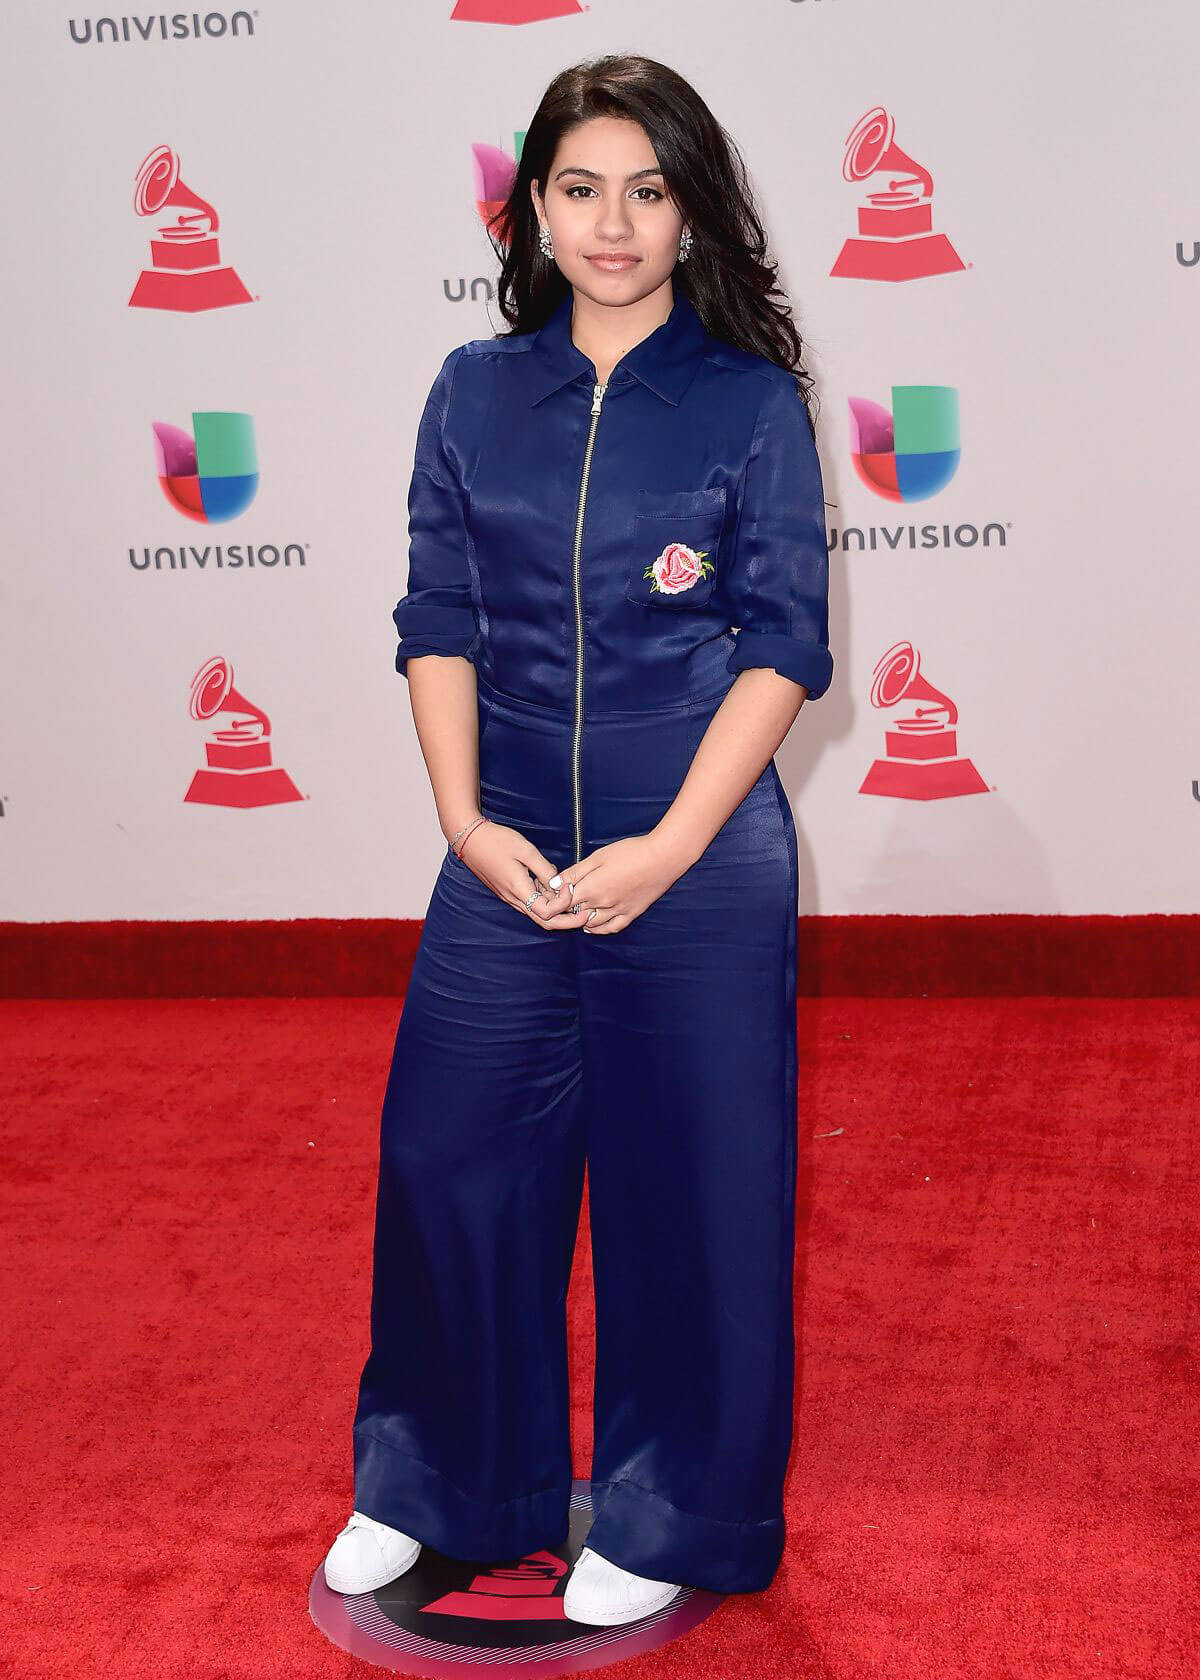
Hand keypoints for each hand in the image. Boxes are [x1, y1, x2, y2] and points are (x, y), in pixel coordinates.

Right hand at [453, 819, 571, 921]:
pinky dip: (545, 904)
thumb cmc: (496, 841)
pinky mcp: (508, 892)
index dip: (563, 904)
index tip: (570, 886)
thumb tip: (559, 884)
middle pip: (544, 922)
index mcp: (518, 890)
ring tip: (573, 902)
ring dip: (557, 913)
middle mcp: (513, 899)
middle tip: (586, 914)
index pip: (546, 913)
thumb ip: (545, 870)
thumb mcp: (526, 851)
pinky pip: (529, 905)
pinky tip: (554, 892)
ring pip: (537, 915)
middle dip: (567, 921)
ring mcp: (509, 897)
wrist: (469, 838)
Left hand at [526, 831, 693, 935]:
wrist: (663, 858)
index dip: (555, 898)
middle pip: (575, 914)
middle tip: (558, 901)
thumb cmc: (631, 852)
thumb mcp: (598, 856)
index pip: (563, 901)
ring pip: (591, 923)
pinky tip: (591, 925)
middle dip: (564, 909)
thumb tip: (554, 884)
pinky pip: (612, 928)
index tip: (550, 891)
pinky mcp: (632, 913)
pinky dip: (598, 929)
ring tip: (572, 912)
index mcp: (591, 889)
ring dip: (578, 919)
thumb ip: (575, 872)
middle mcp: (602, 905)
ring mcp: (618, 911)